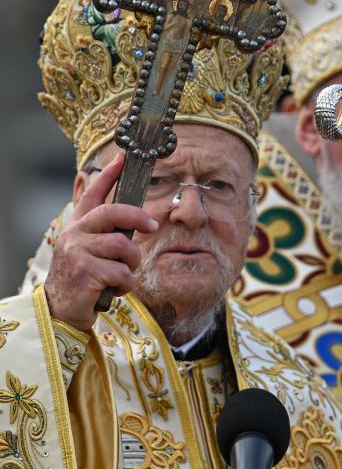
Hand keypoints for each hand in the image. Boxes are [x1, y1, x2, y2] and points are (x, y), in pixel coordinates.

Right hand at [44, 152, 157, 330]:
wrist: (62, 310)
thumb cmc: (83, 279)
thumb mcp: (90, 252)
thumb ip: (106, 235)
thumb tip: (137, 224)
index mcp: (78, 226)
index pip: (93, 194)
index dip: (108, 175)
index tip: (123, 158)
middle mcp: (75, 234)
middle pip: (113, 213)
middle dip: (138, 217)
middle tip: (153, 226)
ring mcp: (78, 252)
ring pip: (123, 246)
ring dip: (132, 263)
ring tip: (123, 275)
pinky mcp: (85, 272)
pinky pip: (122, 272)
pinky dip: (126, 284)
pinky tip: (114, 289)